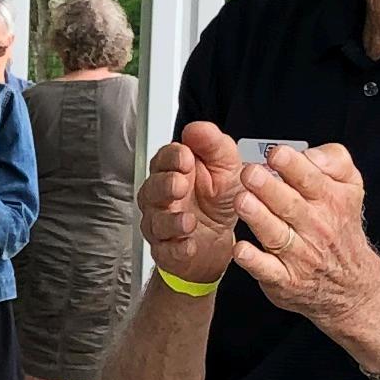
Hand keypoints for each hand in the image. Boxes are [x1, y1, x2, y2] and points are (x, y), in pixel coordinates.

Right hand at [138, 124, 242, 284]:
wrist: (220, 240)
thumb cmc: (218, 200)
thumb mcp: (227, 168)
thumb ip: (215, 145)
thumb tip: (198, 129)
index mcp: (174, 171)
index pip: (164, 159)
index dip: (172, 158)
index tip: (186, 157)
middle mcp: (162, 197)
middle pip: (153, 188)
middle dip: (165, 186)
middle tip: (180, 184)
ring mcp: (161, 224)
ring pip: (156, 221)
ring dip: (171, 220)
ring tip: (188, 220)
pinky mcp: (167, 250)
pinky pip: (166, 250)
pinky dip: (177, 249)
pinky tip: (189, 245)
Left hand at [228, 141, 379, 346]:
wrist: (352, 283)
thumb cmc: (340, 224)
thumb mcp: (350, 185)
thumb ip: (334, 160)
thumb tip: (309, 153)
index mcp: (330, 199)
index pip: (310, 178)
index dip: (292, 165)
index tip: (276, 154)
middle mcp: (315, 227)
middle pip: (289, 205)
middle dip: (268, 188)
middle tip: (250, 173)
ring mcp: (300, 255)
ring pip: (276, 235)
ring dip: (258, 218)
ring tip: (242, 201)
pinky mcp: (285, 279)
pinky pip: (268, 270)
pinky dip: (254, 261)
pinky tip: (241, 249)